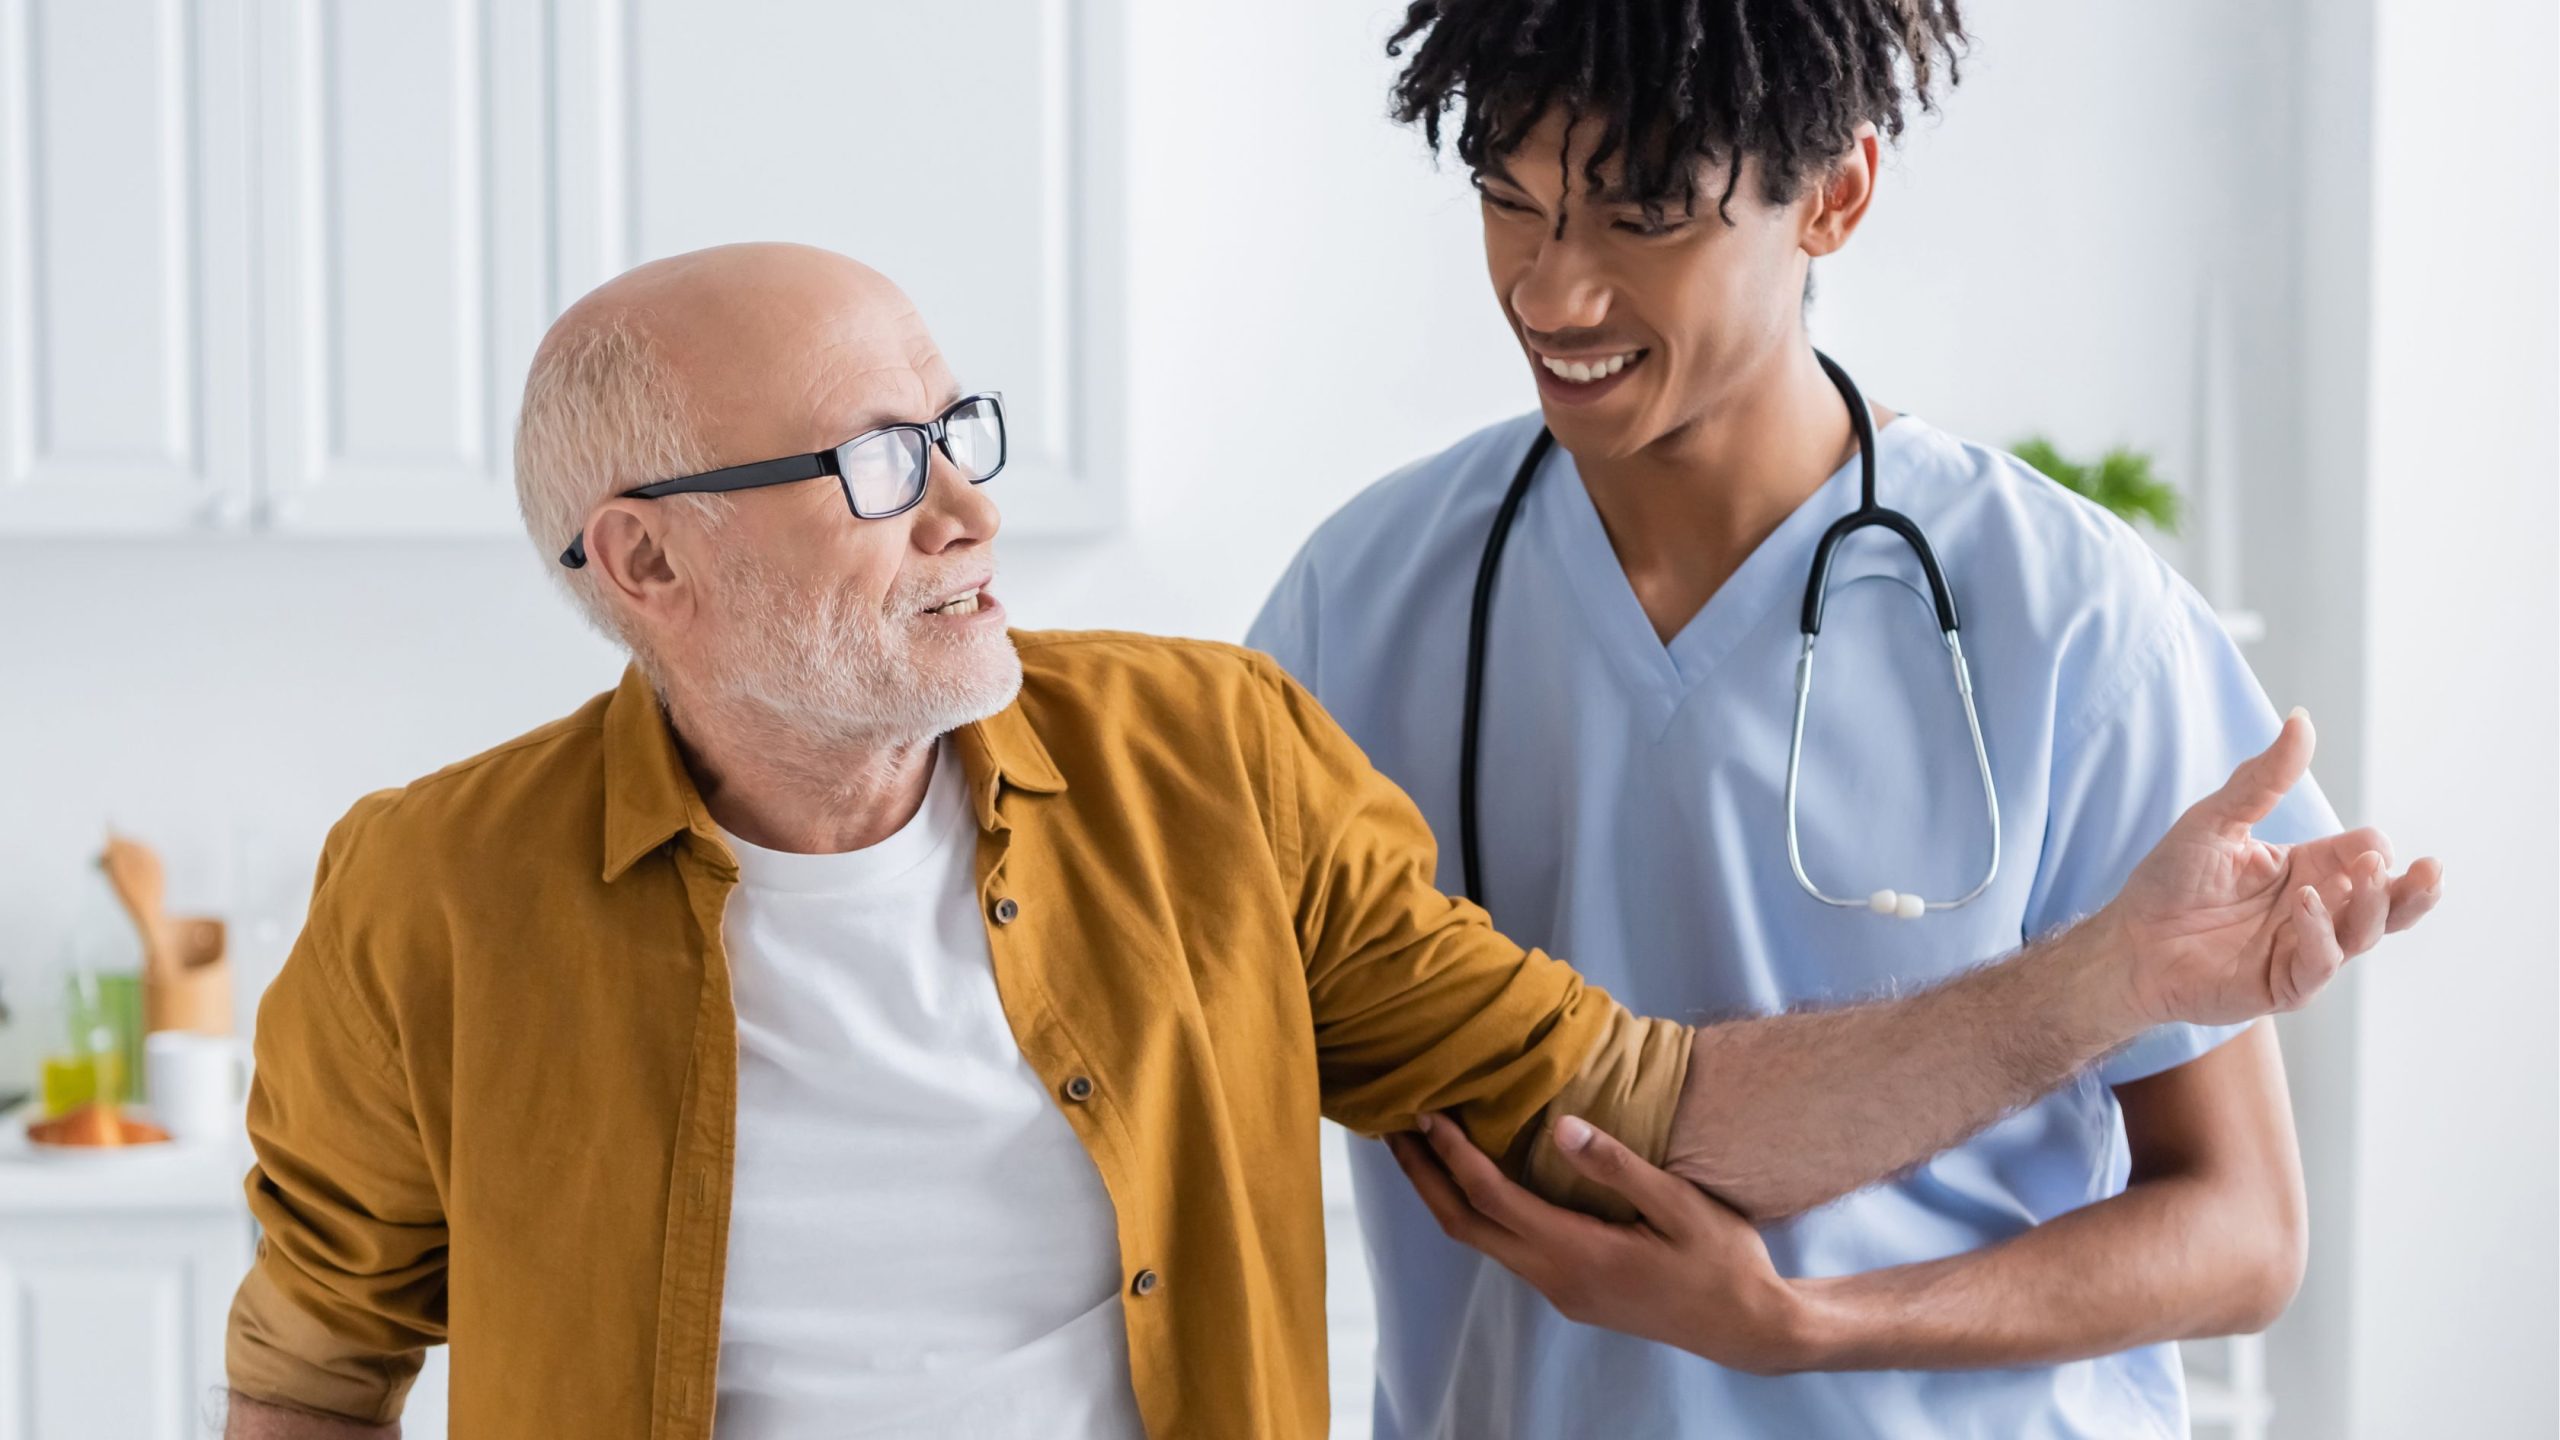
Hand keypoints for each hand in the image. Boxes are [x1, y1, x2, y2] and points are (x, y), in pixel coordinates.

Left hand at [1386, 1112, 1828, 1375]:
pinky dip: (1478, 1208)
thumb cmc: (1724, 1262)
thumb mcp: (1682, 1207)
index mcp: (1579, 1254)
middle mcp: (1556, 1278)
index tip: (1426, 1112)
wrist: (1749, 1329)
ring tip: (1423, 1143)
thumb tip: (1562, 1126)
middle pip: (1466, 1225)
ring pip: (1482, 1240)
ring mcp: (1560, 1289)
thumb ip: (1619, 1167)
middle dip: (1425, 1176)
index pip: (1493, 1199)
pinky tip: (1478, 1176)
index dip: (1454, 1155)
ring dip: (1446, 1193)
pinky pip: (1507, 1246)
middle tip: (1393, 1125)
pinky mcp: (1570, 1290)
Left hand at [2105, 709, 2443, 1026]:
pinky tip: (2306, 904)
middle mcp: (2315, 912)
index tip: (2372, 846)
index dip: (2373, 851)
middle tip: (2431, 870)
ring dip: (2374, 906)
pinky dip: (2320, 934)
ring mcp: (2302, 950)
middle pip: (2386, 904)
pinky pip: (2318, 965)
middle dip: (2413, 890)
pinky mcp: (2283, 985)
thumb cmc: (2170, 880)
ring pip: (2364, 935)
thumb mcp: (2218, 820)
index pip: (2363, 858)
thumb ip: (2263, 779)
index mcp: (2308, 870)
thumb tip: (2301, 719)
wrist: (2128, 939)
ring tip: (2368, 874)